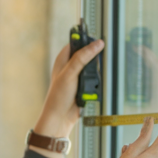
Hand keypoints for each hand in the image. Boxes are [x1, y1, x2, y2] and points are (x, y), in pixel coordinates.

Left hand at [30, 39, 105, 157]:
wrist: (60, 118)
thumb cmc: (58, 96)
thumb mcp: (70, 73)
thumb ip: (83, 57)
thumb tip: (96, 44)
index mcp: (63, 59)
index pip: (76, 43)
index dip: (86, 40)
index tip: (98, 39)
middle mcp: (70, 66)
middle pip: (87, 55)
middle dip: (94, 58)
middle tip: (99, 60)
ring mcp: (77, 76)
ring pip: (92, 68)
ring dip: (95, 72)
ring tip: (93, 77)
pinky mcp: (83, 86)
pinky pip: (94, 80)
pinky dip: (95, 82)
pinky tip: (94, 86)